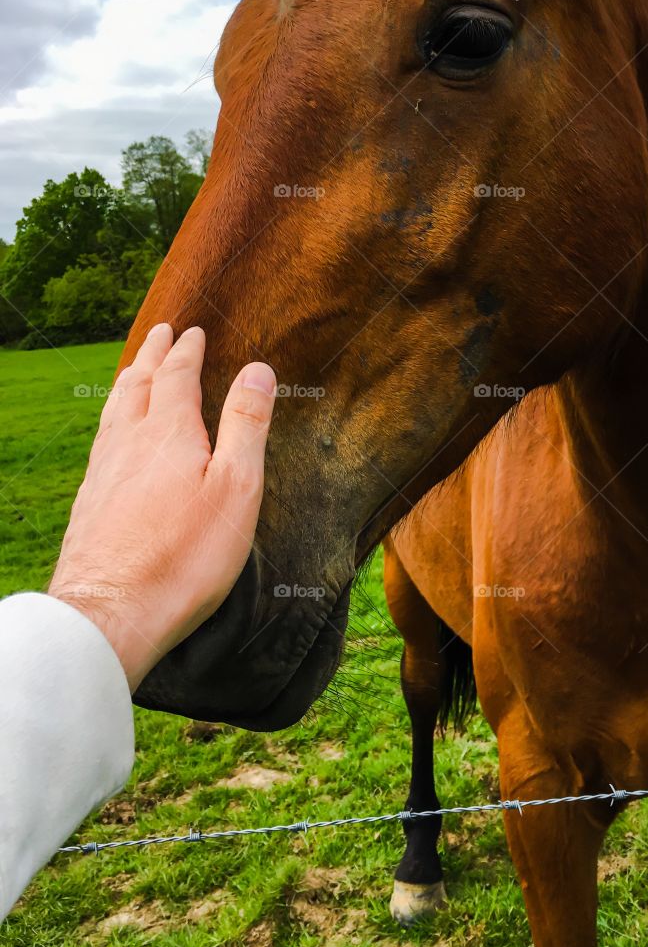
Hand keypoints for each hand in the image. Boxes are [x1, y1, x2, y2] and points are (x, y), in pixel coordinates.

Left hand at [48, 324, 276, 690]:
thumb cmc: (185, 555)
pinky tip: (113, 436)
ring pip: (113, 411)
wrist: (111, 613)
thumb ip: (246, 425)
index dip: (186, 351)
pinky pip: (102, 440)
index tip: (193, 332)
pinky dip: (112, 417)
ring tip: (133, 370)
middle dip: (152, 355)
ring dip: (127, 381)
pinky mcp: (90, 504)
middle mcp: (128, 444)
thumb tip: (258, 369)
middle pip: (137, 385)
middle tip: (160, 333)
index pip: (176, 377)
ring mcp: (103, 473)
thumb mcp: (235, 488)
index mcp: (167, 434)